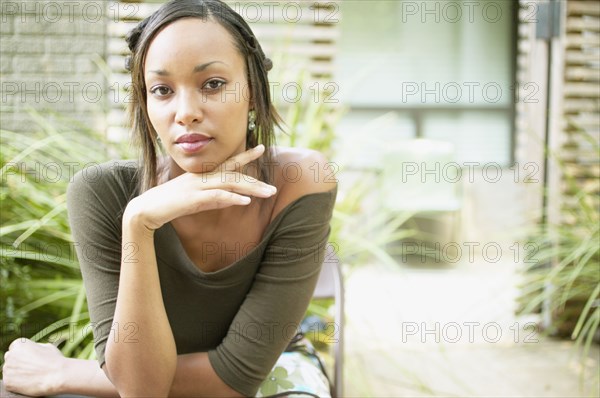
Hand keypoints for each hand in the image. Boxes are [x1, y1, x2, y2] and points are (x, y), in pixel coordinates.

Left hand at [2, 338, 65, 395]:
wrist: (57, 375)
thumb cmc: (54, 360)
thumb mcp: (46, 346)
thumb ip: (34, 347)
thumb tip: (30, 350)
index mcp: (18, 344)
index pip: (15, 349)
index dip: (23, 355)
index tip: (30, 360)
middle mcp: (10, 355)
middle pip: (10, 359)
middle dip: (17, 363)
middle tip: (31, 368)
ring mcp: (7, 369)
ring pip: (9, 372)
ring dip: (17, 374)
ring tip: (32, 375)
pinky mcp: (7, 382)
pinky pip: (10, 383)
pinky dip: (17, 384)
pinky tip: (29, 382)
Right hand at [124, 144, 276, 230]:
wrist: (145, 210)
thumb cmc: (170, 205)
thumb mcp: (196, 200)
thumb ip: (215, 198)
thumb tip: (234, 199)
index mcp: (203, 176)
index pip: (228, 163)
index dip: (245, 156)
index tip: (262, 148)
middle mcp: (202, 178)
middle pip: (234, 175)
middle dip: (256, 181)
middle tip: (274, 188)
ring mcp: (198, 187)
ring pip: (230, 183)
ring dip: (251, 189)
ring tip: (269, 194)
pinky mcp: (193, 199)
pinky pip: (217, 197)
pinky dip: (232, 198)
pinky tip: (246, 201)